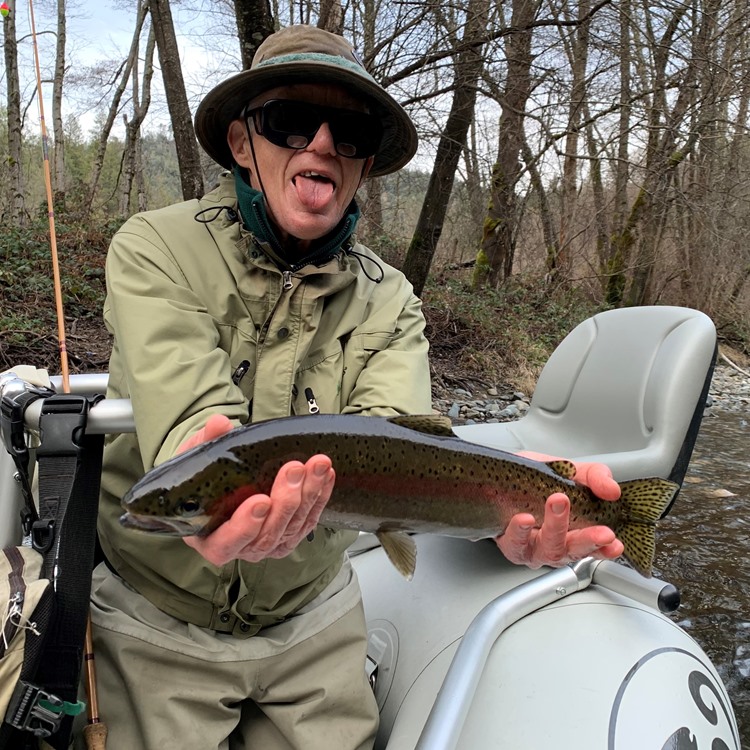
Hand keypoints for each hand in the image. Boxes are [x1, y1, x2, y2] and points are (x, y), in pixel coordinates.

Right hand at [179, 415, 334, 565]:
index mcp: (208, 537)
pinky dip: (320, 497)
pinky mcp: (288, 536)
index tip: (261, 501)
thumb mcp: (198, 457)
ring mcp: (266, 544)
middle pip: (267, 536)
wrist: (221, 480)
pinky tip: (326, 475)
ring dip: (308, 495)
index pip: (226, 543)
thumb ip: (207, 441)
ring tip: (317, 466)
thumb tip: (218, 423)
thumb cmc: (204, 476)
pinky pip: (308, 521)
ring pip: (292, 528)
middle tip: (294, 469)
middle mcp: (239, 547)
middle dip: (285, 502)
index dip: (244, 526)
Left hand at [496, 454, 623, 568]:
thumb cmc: (535, 479)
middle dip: (587, 540)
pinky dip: (520, 531)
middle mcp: (556, 544)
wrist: (498, 476)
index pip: (595, 547)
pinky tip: (523, 519)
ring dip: (555, 527)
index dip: (606, 548)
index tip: (614, 543)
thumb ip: (595, 477)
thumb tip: (612, 489)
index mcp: (575, 530)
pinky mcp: (511, 545)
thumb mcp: (570, 470)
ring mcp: (533, 548)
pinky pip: (515, 544)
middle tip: (599, 529)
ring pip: (548, 549)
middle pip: (574, 551)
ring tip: (557, 503)